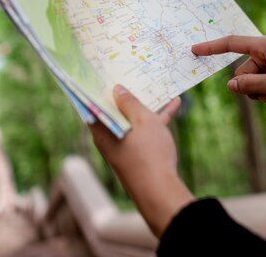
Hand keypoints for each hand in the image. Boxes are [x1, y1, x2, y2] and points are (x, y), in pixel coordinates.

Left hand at [89, 85, 194, 237]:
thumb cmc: (148, 153)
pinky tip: (174, 105)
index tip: (98, 73)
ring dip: (144, 105)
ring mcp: (123, 146)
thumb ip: (129, 102)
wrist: (160, 191)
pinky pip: (144, 131)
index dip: (95, 88)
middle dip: (123, 94)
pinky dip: (155, 119)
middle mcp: (108, 138)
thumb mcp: (142, 120)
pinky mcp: (138, 154)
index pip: (91, 104)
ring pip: (131, 120)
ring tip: (155, 86)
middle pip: (113, 110)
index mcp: (101, 129)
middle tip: (128, 73)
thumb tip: (116, 89)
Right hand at [192, 35, 265, 111]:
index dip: (211, 48)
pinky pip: (264, 85)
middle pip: (243, 72)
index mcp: (265, 46)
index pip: (232, 44)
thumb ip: (251, 86)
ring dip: (264, 93)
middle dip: (253, 87)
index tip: (194, 50)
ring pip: (253, 82)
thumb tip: (231, 86)